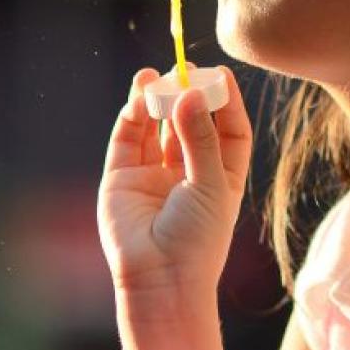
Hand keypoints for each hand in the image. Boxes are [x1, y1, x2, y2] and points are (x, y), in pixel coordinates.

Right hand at [96, 65, 251, 298]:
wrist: (160, 280)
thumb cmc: (197, 241)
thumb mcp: (211, 185)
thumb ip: (200, 138)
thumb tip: (190, 94)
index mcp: (220, 176)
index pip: (227, 129)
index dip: (225, 101)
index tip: (220, 74)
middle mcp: (185, 171)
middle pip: (189, 121)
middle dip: (186, 94)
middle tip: (184, 69)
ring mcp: (151, 173)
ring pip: (154, 125)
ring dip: (156, 99)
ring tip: (156, 77)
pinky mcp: (121, 176)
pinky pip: (127, 138)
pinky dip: (133, 115)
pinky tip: (140, 98)